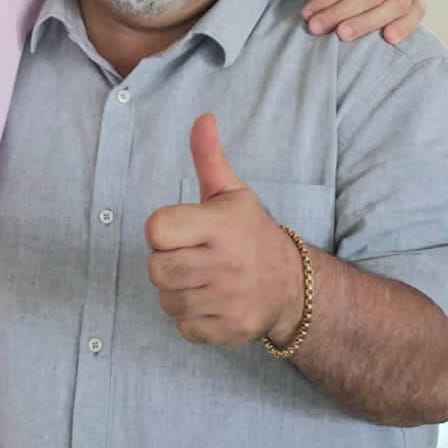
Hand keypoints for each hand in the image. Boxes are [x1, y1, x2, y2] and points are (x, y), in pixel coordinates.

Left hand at [145, 113, 302, 346]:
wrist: (292, 284)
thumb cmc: (250, 233)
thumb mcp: (231, 193)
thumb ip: (209, 158)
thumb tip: (203, 118)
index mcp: (220, 226)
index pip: (155, 230)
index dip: (161, 231)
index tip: (182, 230)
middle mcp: (225, 264)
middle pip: (156, 269)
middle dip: (167, 263)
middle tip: (191, 256)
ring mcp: (228, 300)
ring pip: (166, 300)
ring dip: (177, 291)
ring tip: (201, 278)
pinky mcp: (228, 330)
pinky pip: (182, 326)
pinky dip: (190, 316)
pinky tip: (210, 301)